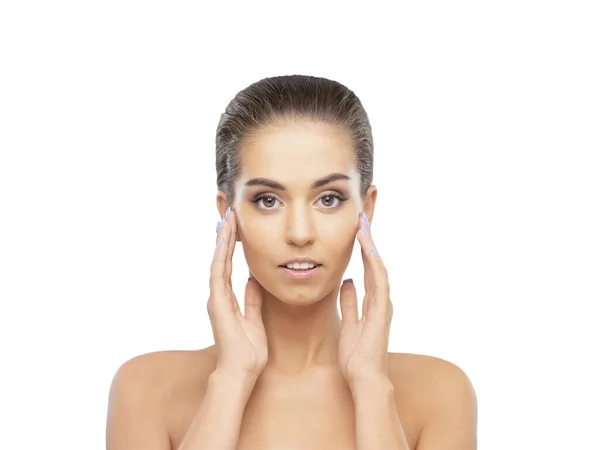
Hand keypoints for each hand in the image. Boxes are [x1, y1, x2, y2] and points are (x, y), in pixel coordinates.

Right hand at [207, 207, 267, 378]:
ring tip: (227, 220)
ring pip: (218, 262)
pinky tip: (223, 240)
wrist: (242, 371)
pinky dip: (221, 255)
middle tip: (229, 215)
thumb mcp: (254, 319)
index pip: (229, 265)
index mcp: (228, 299)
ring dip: (223, 241)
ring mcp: (216, 298)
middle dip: (226, 237)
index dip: (232, 246)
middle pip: (221, 259)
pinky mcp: (217, 302)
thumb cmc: (248, 351)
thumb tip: (253, 281)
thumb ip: (252, 300)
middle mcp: (219, 295)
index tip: (236, 227)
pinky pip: (219, 273)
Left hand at [338, 211, 393, 387]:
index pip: (368, 269)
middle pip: (375, 264)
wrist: (364, 378)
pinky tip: (368, 250)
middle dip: (368, 242)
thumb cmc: (357, 356)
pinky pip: (380, 283)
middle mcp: (380, 300)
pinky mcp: (382, 311)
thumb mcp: (348, 322)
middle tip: (362, 220)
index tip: (357, 231)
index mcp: (372, 302)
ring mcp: (383, 305)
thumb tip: (347, 282)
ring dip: (371, 247)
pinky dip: (375, 265)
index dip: (363, 249)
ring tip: (363, 227)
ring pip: (378, 269)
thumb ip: (350, 302)